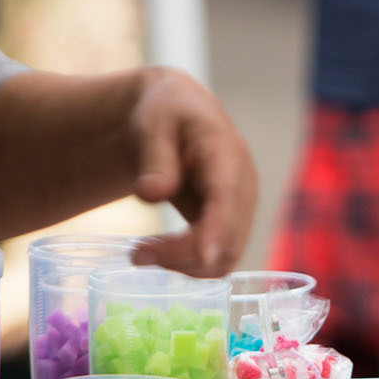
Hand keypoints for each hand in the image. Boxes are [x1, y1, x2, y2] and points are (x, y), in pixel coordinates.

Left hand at [124, 67, 256, 276]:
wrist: (178, 113)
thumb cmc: (166, 114)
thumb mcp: (153, 125)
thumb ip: (155, 158)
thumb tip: (152, 194)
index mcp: (227, 155)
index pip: (228, 197)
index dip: (219, 228)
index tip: (203, 255)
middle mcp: (243, 187)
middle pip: (229, 238)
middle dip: (184, 254)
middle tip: (135, 254)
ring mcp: (239, 209)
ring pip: (225, 256)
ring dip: (185, 265)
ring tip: (140, 254)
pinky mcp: (229, 224)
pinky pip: (218, 258)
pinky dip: (188, 264)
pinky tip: (157, 252)